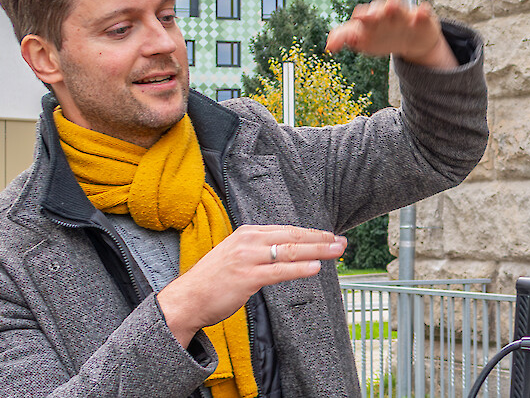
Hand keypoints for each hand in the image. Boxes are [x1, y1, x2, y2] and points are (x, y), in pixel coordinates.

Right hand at [157, 225, 346, 345]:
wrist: (187, 299)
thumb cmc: (212, 282)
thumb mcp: (236, 256)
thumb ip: (258, 251)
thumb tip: (285, 252)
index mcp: (246, 233)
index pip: (286, 230)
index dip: (311, 233)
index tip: (330, 236)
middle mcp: (247, 241)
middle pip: (292, 236)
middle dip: (320, 239)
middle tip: (342, 242)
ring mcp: (246, 258)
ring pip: (289, 251)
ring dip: (317, 251)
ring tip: (337, 252)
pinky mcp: (246, 277)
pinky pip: (279, 271)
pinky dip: (300, 269)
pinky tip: (316, 268)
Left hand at [325, 0, 456, 69]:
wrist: (412, 38)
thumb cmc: (383, 35)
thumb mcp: (364, 38)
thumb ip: (345, 37)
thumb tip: (328, 47)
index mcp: (370, 18)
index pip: (361, 16)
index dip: (358, 18)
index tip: (354, 20)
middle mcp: (385, 13)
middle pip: (377, 9)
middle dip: (371, 12)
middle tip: (363, 16)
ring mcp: (403, 15)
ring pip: (398, 8)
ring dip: (393, 5)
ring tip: (391, 5)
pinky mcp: (421, 18)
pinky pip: (422, 13)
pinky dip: (421, 11)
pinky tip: (420, 11)